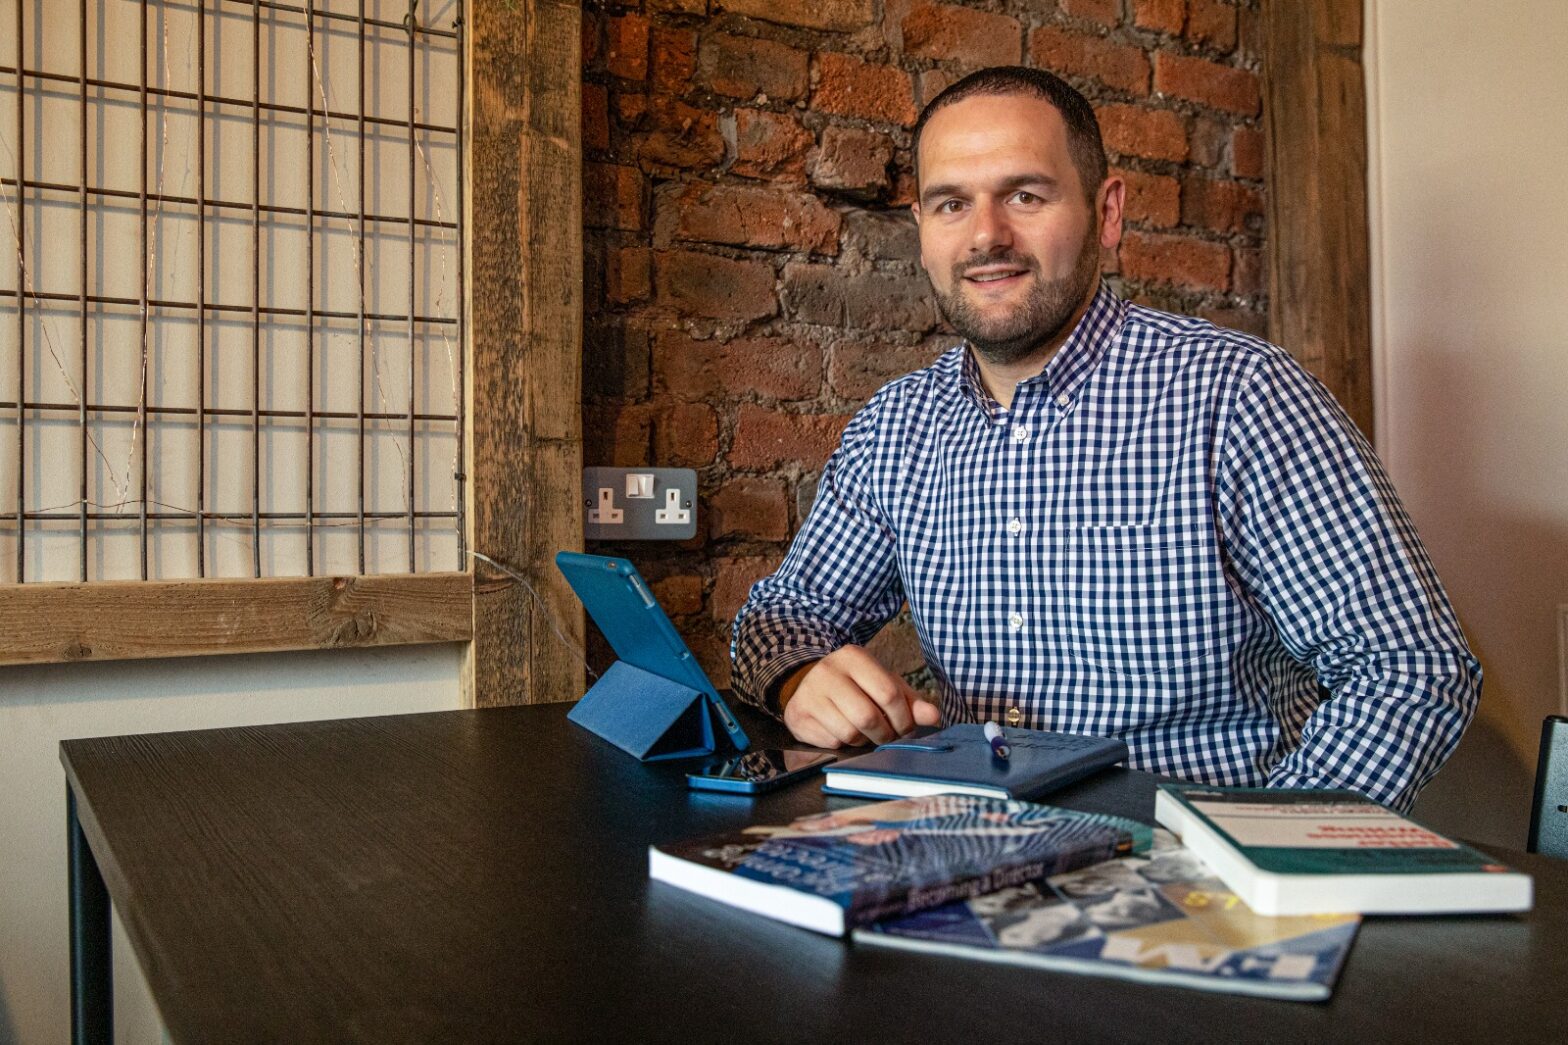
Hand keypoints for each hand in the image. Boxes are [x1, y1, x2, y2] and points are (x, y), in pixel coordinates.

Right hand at [777, 645, 940, 748]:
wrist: (810, 685)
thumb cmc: (856, 686)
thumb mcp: (884, 685)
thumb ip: (910, 701)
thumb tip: (934, 717)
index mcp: (854, 657)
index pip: (888, 693)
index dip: (903, 718)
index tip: (906, 727)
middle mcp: (829, 671)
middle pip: (868, 717)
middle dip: (884, 734)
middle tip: (888, 736)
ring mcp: (810, 693)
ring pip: (849, 733)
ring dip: (864, 741)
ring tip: (864, 732)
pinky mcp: (798, 715)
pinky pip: (832, 741)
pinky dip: (844, 744)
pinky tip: (843, 732)